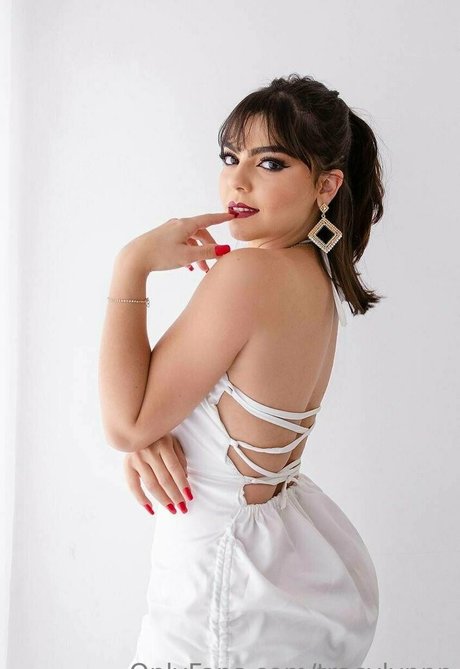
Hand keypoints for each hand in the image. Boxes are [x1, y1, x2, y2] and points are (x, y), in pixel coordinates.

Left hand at [119, 211, 235, 273]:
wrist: (135, 258)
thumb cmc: (161, 255)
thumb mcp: (188, 256)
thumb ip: (208, 252)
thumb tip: (225, 249)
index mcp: (186, 225)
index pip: (209, 219)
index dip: (221, 219)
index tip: (231, 216)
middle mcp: (178, 224)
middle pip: (200, 232)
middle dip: (209, 247)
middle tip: (214, 262)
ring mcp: (169, 230)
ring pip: (190, 240)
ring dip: (198, 253)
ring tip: (200, 269)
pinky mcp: (162, 238)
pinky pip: (180, 243)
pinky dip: (187, 253)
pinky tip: (187, 267)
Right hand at [123, 434, 191, 514]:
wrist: (134, 426)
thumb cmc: (159, 435)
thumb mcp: (173, 441)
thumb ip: (179, 458)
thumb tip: (185, 478)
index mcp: (163, 443)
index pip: (175, 469)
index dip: (183, 484)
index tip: (190, 497)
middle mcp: (148, 451)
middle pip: (164, 479)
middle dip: (175, 496)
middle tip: (183, 508)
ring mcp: (136, 458)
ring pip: (151, 485)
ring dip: (163, 500)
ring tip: (172, 510)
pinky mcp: (127, 465)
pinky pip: (133, 486)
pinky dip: (141, 499)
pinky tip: (151, 509)